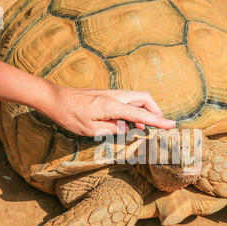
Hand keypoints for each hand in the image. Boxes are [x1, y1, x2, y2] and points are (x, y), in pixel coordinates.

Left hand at [38, 86, 175, 136]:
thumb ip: (111, 130)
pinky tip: (128, 122)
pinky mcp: (106, 95)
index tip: (171, 125)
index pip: (140, 114)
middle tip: (159, 124)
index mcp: (112, 106)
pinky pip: (127, 100)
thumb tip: (126, 129)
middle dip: (155, 110)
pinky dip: (134, 109)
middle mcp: (115, 97)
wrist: (55, 99)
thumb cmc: (69, 115)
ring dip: (144, 110)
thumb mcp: (89, 129)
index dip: (157, 121)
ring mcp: (111, 94)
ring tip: (142, 127)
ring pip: (136, 98)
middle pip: (144, 98)